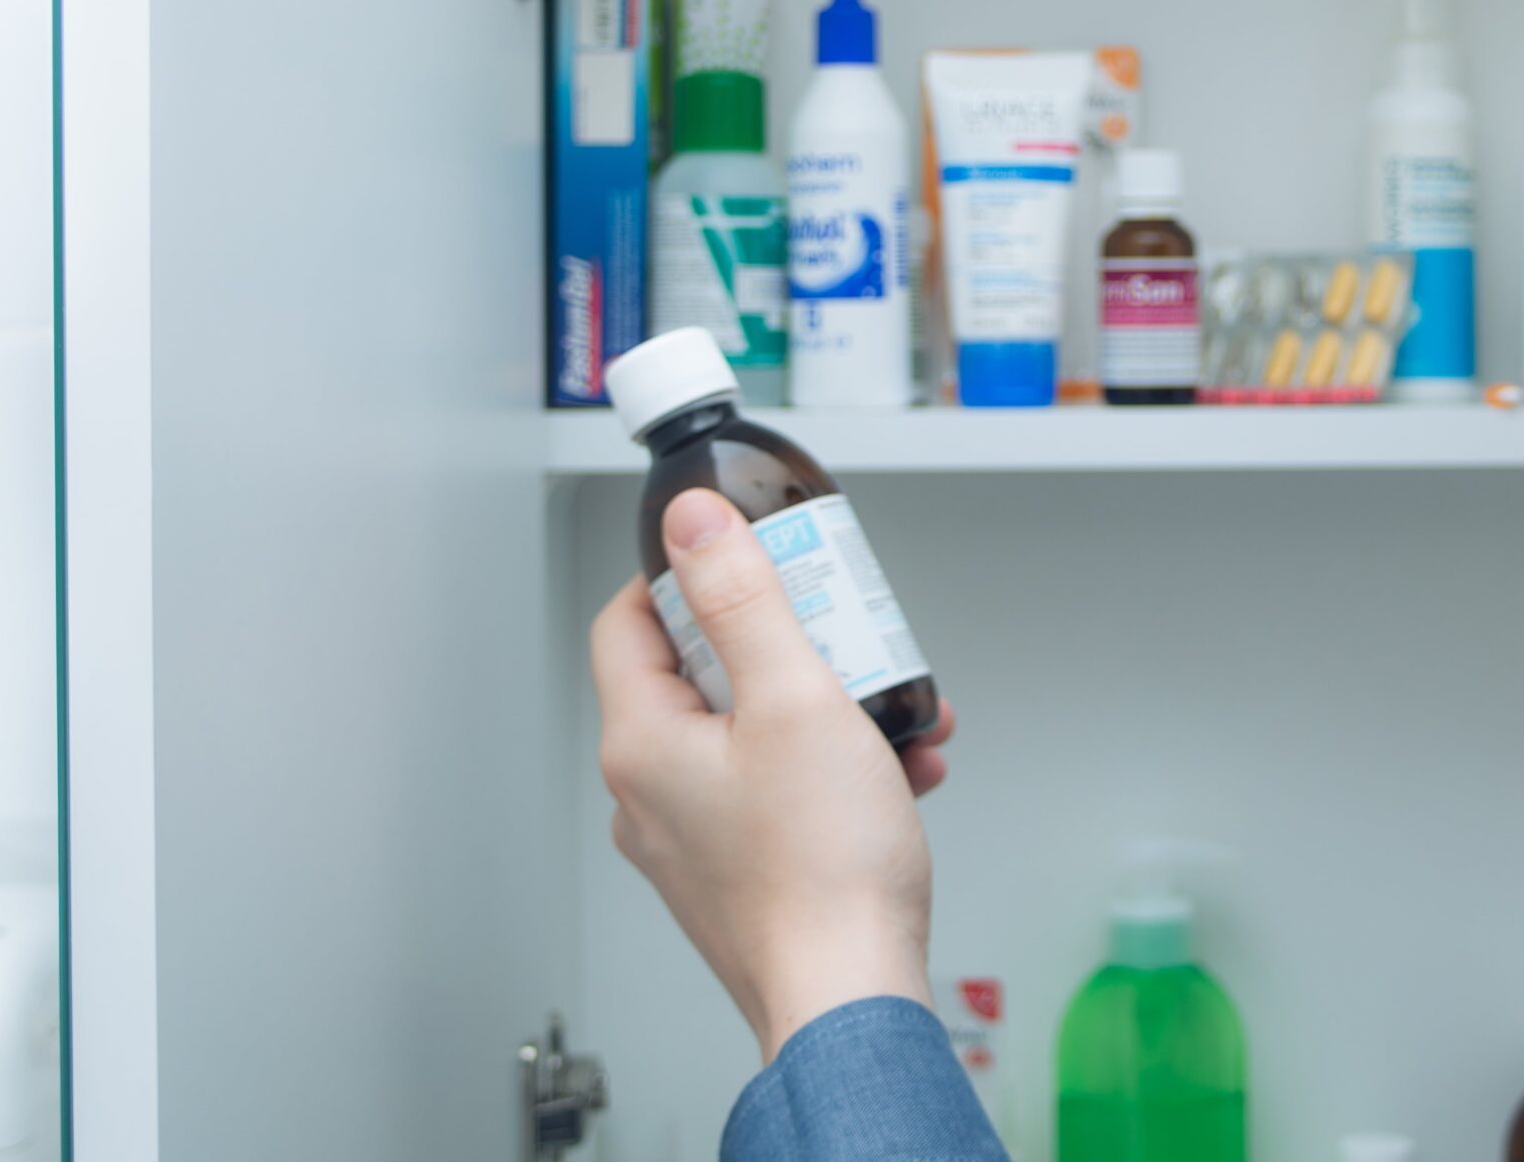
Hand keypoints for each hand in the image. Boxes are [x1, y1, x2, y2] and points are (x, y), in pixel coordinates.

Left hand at [590, 487, 958, 1059]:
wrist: (849, 998)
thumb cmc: (823, 869)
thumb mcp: (794, 698)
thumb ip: (744, 600)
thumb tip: (694, 524)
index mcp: (643, 744)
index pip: (626, 622)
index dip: (682, 578)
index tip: (743, 561)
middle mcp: (650, 796)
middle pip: (698, 676)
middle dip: (782, 642)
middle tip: (836, 628)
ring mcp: (694, 841)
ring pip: (749, 735)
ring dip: (823, 705)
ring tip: (886, 706)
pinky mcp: (740, 875)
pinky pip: (776, 792)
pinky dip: (832, 768)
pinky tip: (897, 768)